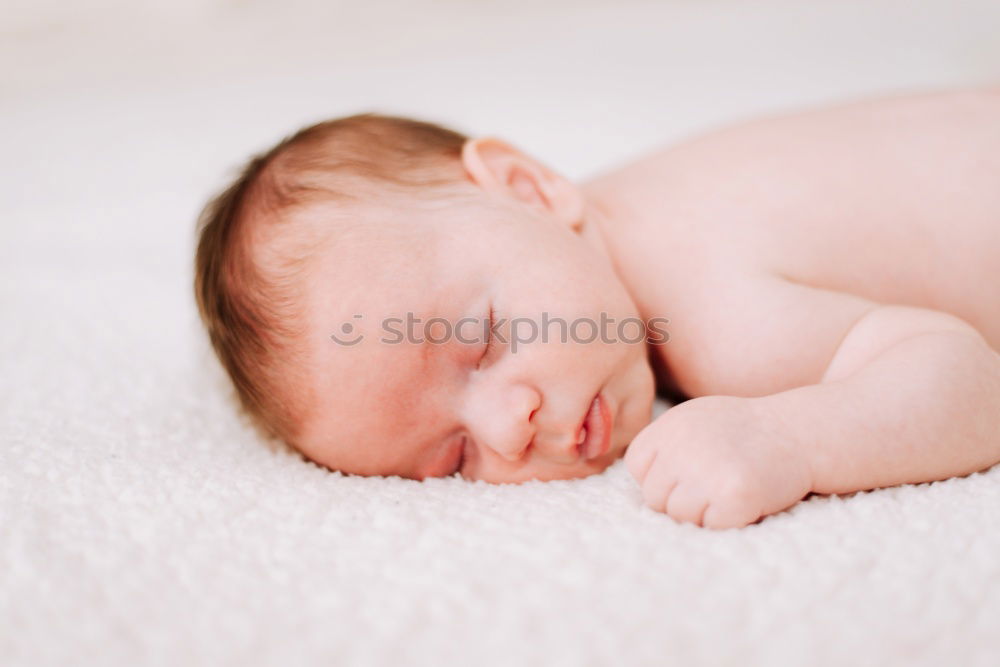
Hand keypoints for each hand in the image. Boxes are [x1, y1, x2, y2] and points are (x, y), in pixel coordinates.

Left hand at [623, 395, 812, 528]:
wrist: (798, 432)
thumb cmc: (743, 430)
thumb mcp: (693, 420)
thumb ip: (663, 445)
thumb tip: (637, 485)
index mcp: (667, 427)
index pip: (637, 469)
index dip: (663, 477)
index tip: (691, 468)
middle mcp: (681, 448)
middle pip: (655, 497)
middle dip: (681, 498)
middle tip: (714, 482)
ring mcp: (707, 472)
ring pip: (679, 516)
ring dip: (702, 513)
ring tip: (727, 489)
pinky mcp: (734, 495)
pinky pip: (711, 526)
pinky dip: (726, 520)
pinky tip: (743, 499)